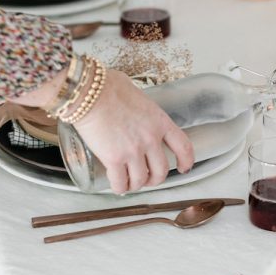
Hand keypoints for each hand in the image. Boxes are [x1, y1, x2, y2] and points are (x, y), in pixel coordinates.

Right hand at [74, 68, 193, 193]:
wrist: (88, 92)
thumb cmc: (108, 87)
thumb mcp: (136, 94)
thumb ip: (141, 108)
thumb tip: (133, 107)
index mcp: (160, 121)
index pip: (183, 146)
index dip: (186, 161)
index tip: (184, 168)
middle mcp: (150, 139)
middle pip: (162, 170)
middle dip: (155, 178)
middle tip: (148, 178)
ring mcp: (133, 151)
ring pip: (141, 180)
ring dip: (136, 184)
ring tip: (129, 182)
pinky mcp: (113, 159)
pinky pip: (121, 183)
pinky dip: (120, 188)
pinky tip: (117, 186)